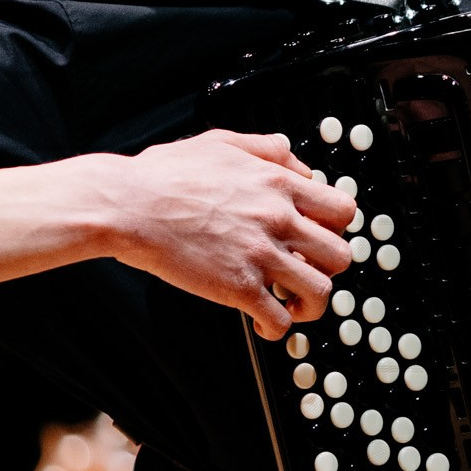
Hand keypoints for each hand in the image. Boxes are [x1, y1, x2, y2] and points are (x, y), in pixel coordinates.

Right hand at [103, 130, 356, 338]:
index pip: (343, 208)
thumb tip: (289, 151)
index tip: (320, 235)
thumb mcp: (220, 142)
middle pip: (341, 254)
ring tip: (293, 303)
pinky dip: (277, 329)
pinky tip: (264, 325)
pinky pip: (279, 320)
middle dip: (328, 267)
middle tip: (307, 270)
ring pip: (322, 291)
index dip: (337, 227)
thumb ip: (262, 147)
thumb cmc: (163, 174)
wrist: (127, 204)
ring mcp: (260, 255)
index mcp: (277, 184)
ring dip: (312, 304)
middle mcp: (278, 219)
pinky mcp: (237, 287)